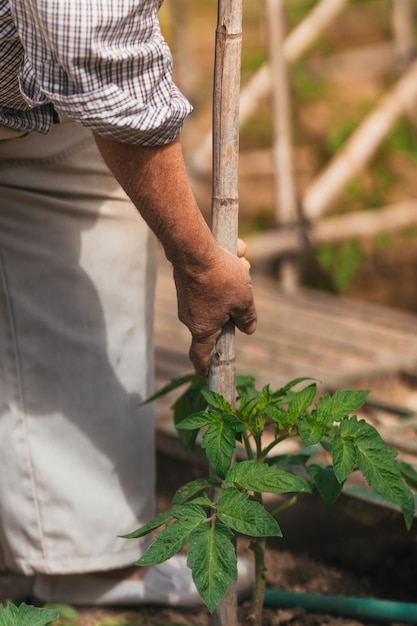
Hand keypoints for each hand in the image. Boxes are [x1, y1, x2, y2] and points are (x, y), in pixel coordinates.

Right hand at [172, 240, 256, 375]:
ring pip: (216, 295)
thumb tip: (248, 329)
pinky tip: (234, 251)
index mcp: (203, 329)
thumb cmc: (220, 278)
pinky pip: (210, 279)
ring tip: (242, 261)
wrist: (193, 248)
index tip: (206, 375)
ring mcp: (187, 299)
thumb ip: (247, 317)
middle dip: (235, 304)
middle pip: (217, 318)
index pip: (201, 356)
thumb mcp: (243, 300)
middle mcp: (191, 317)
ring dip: (233, 280)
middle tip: (246, 286)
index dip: (205, 367)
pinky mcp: (186, 281)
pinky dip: (222, 268)